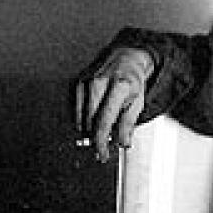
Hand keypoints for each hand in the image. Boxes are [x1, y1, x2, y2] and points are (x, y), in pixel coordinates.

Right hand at [75, 47, 152, 161]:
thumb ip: (129, 123)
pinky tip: (92, 122)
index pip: (104, 121)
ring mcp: (85, 81)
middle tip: (101, 150)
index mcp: (118, 86)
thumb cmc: (132, 82)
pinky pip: (74, 110)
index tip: (103, 155)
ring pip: (80, 118)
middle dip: (95, 140)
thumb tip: (123, 144)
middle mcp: (98, 82)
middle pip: (90, 122)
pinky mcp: (76, 83)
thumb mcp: (138, 102)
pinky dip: (82, 121)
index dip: (102, 142)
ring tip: (99, 135)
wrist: (125, 58)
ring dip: (88, 132)